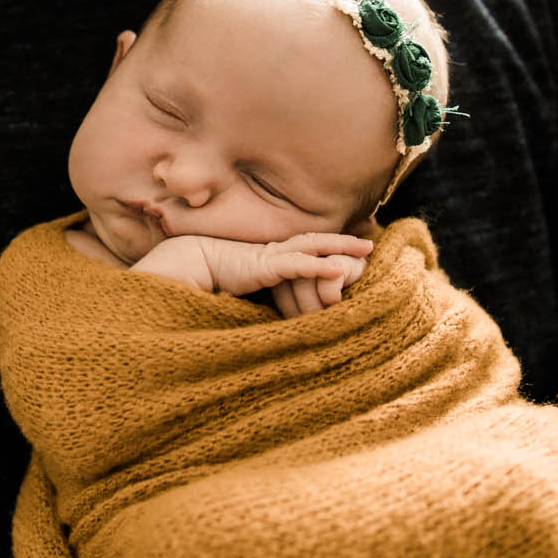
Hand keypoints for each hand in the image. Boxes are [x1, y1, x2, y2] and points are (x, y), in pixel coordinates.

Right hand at [173, 231, 371, 304]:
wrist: (187, 268)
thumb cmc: (209, 280)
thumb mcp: (243, 289)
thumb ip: (260, 297)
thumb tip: (269, 315)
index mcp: (271, 259)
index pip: (306, 249)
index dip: (329, 247)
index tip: (352, 249)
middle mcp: (275, 253)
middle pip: (316, 242)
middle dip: (344, 242)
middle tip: (370, 244)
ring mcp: (271, 257)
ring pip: (313, 247)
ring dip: (341, 247)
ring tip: (365, 249)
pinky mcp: (263, 266)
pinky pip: (297, 265)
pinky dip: (320, 266)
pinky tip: (339, 269)